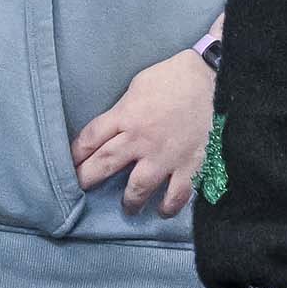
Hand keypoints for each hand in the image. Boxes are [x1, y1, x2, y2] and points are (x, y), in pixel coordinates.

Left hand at [73, 48, 216, 214]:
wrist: (216, 78)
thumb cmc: (175, 77)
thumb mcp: (138, 86)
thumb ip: (124, 110)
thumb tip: (113, 128)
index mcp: (125, 115)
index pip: (89, 139)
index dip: (75, 154)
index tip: (70, 163)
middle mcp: (140, 139)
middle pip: (104, 165)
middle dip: (87, 179)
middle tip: (81, 189)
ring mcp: (165, 156)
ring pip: (138, 188)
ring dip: (129, 200)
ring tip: (128, 207)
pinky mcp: (190, 165)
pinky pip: (175, 195)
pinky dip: (168, 206)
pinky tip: (162, 210)